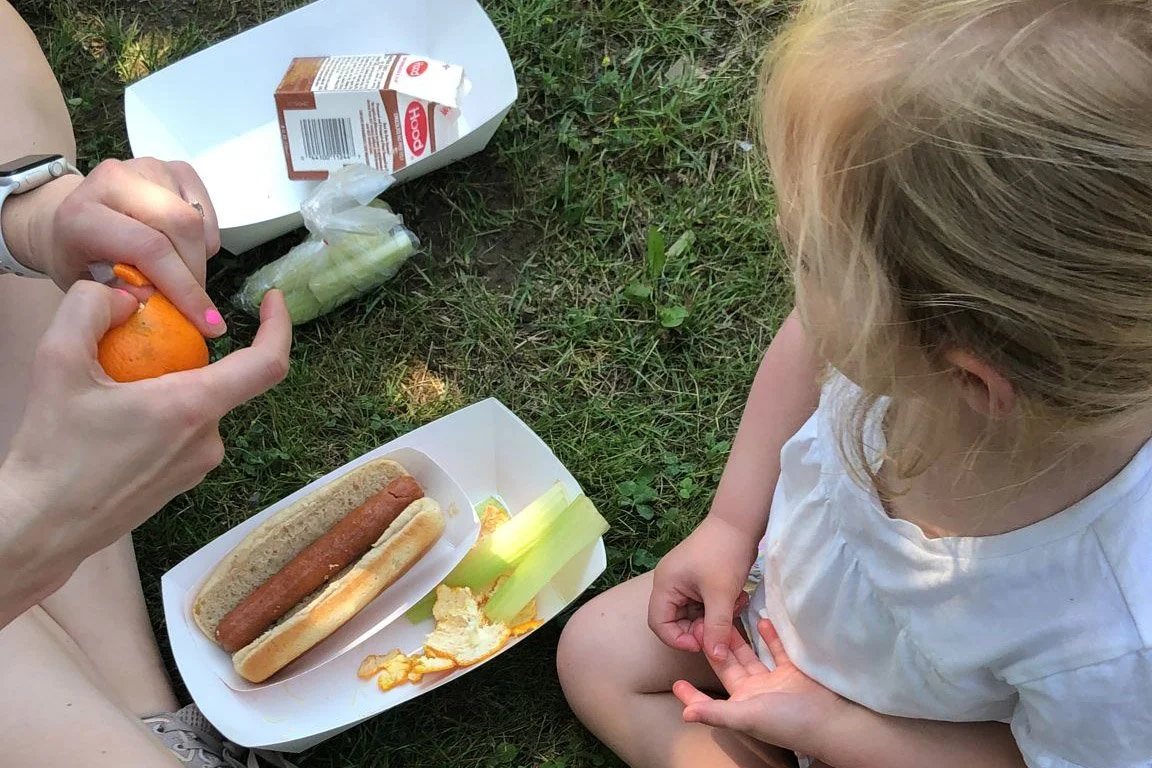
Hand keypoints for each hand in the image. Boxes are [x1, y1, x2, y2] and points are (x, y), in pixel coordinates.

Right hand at [0, 281, 290, 584]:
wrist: (42, 527)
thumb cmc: (51, 451)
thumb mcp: (56, 362)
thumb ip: (89, 309)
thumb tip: (128, 295)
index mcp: (192, 408)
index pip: (266, 363)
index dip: (279, 325)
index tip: (271, 299)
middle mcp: (208, 439)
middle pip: (218, 379)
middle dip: (183, 355)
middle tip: (129, 349)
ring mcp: (199, 465)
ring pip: (197, 406)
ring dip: (166, 388)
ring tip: (110, 391)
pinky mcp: (183, 481)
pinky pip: (184, 433)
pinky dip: (160, 415)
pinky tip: (114, 422)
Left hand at [8, 158, 225, 335]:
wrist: (68, 215)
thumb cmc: (77, 256)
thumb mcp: (88, 287)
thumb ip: (123, 296)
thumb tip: (162, 304)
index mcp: (84, 213)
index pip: (149, 248)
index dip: (183, 288)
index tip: (208, 324)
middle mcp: (115, 180)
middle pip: (182, 225)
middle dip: (196, 273)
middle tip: (197, 305)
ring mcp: (147, 168)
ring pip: (197, 219)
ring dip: (199, 258)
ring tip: (182, 276)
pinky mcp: (172, 168)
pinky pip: (206, 210)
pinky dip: (204, 240)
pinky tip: (183, 251)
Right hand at [648, 515, 756, 659]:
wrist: (740, 522)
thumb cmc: (725, 554)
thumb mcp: (722, 594)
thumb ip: (717, 627)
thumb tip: (716, 657)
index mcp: (665, 585)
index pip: (659, 624)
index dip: (679, 639)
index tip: (704, 643)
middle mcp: (669, 583)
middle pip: (675, 621)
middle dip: (700, 628)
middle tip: (723, 627)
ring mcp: (683, 580)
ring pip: (693, 613)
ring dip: (713, 617)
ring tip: (734, 607)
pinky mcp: (697, 579)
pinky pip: (702, 603)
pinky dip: (718, 606)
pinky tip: (736, 598)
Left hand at [673, 619, 850, 758]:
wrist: (831, 721)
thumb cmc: (786, 722)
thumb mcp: (747, 717)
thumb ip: (716, 712)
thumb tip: (684, 713)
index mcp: (742, 705)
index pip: (711, 697)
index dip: (694, 692)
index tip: (676, 682)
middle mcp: (756, 693)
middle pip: (730, 666)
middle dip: (716, 647)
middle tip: (701, 623)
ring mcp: (775, 681)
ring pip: (752, 655)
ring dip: (740, 638)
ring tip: (727, 615)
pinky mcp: (794, 670)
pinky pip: (777, 649)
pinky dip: (770, 635)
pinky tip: (761, 618)